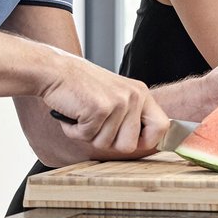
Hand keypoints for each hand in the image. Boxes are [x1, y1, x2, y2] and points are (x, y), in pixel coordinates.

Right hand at [40, 48, 169, 153]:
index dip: (148, 142)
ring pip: (106, 144)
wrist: (55, 71)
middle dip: (108, 142)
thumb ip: (130, 116)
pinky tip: (73, 112)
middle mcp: (134, 96)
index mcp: (141, 93)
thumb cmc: (81, 88)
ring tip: (83, 114)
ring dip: (89, 135)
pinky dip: (75, 131)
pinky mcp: (100, 108)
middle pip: (130, 145)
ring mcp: (118, 102)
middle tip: (95, 124)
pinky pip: (88, 137)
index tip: (132, 142)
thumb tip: (146, 144)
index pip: (162, 127)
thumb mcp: (115, 97)